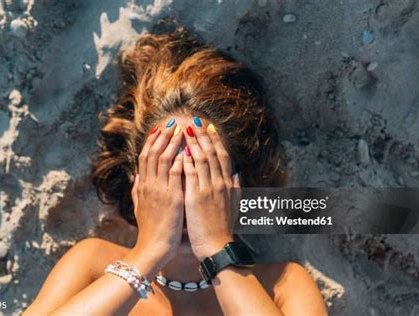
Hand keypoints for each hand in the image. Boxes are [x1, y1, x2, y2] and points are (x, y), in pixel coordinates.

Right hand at [131, 122, 183, 263]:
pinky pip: (175, 174)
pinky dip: (180, 161)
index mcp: (142, 186)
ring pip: (164, 159)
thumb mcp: (138, 206)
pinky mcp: (172, 198)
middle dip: (163, 136)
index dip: (152, 141)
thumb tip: (137, 175)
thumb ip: (137, 189)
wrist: (153, 246)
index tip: (158, 128)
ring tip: (181, 130)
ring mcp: (160, 191)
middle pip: (153, 153)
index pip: (145, 157)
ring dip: (172, 143)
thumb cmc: (149, 228)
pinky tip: (186, 150)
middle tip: (172, 122)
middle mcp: (149, 185)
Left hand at [183, 122, 239, 260]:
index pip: (222, 156)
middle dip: (203, 136)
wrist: (217, 247)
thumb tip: (237, 174)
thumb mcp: (234, 206)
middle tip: (195, 121)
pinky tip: (180, 151)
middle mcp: (220, 184)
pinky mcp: (196, 198)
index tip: (209, 128)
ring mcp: (208, 190)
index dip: (215, 140)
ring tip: (185, 130)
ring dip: (193, 143)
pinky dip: (187, 162)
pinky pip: (191, 175)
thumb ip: (236, 188)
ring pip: (202, 160)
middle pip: (212, 153)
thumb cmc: (223, 228)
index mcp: (228, 184)